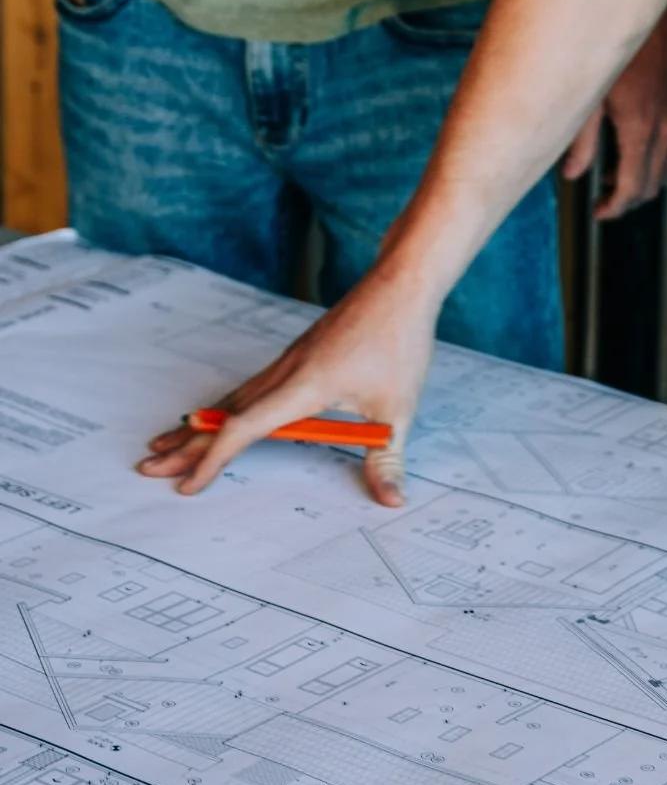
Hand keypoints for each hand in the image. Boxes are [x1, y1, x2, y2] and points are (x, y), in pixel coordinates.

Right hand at [138, 262, 440, 506]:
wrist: (399, 284)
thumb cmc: (398, 340)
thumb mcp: (398, 408)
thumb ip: (387, 459)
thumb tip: (392, 500)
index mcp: (302, 386)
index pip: (245, 428)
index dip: (214, 459)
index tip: (189, 486)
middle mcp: (285, 372)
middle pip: (223, 413)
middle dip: (185, 444)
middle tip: (148, 467)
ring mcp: (288, 362)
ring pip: (232, 398)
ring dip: (199, 424)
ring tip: (167, 443)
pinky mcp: (296, 355)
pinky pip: (249, 387)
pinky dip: (225, 406)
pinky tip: (217, 414)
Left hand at [563, 0, 666, 219]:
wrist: (660, 13)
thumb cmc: (621, 46)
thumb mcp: (590, 92)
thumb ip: (580, 139)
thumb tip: (572, 174)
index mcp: (640, 127)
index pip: (632, 187)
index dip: (614, 206)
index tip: (600, 210)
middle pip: (652, 185)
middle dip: (627, 196)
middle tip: (603, 192)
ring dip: (647, 178)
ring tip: (620, 169)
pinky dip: (666, 160)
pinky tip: (646, 148)